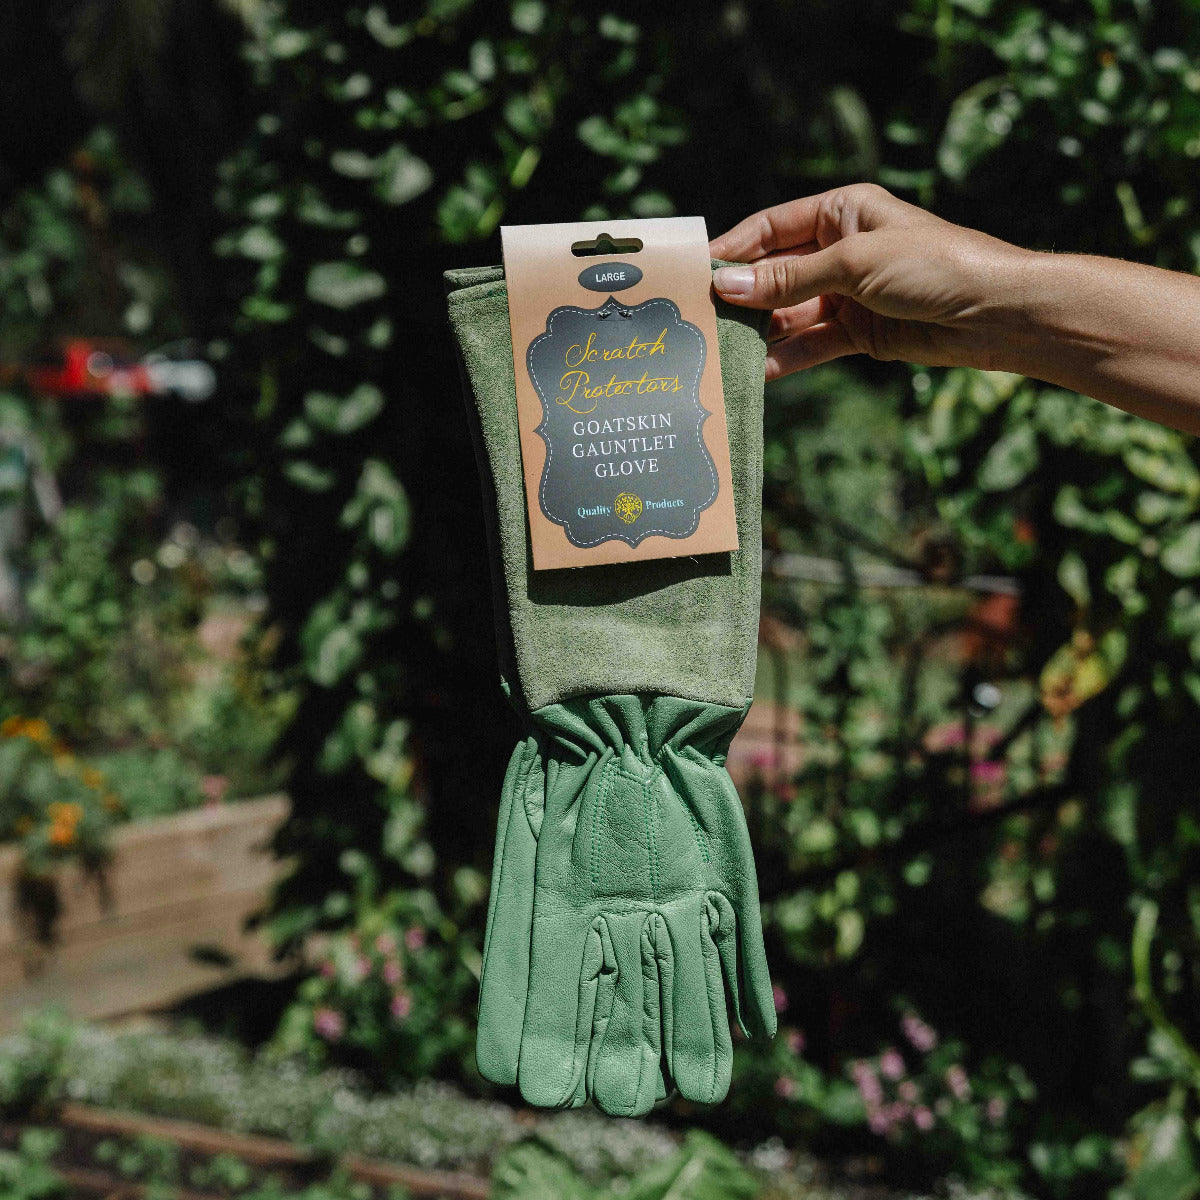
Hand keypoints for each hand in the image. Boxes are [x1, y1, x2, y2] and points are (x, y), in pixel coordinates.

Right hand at [710, 184, 1033, 380]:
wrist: (993, 313)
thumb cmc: (933, 265)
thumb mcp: (855, 263)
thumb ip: (790, 279)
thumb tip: (729, 286)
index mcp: (842, 212)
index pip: (772, 228)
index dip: (735, 249)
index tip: (697, 272)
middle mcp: (840, 251)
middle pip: (775, 274)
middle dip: (742, 296)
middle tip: (700, 318)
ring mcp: (847, 295)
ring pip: (788, 313)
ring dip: (758, 331)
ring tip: (720, 349)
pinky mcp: (858, 333)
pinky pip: (810, 344)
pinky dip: (786, 357)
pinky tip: (757, 371)